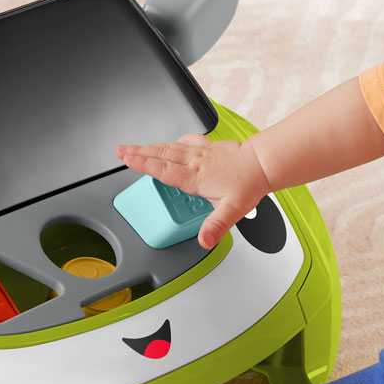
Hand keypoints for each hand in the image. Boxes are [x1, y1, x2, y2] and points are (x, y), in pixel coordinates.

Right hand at [115, 133, 270, 249]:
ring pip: (170, 148)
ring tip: (135, 147)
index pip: (163, 170)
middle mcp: (195, 162)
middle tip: (120, 150)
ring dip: (150, 147)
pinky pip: (186, 142)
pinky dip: (174, 142)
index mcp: (196, 178)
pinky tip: (172, 142)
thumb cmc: (249, 183)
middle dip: (138, 152)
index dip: (143, 164)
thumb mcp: (232, 210)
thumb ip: (216, 226)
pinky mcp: (209, 148)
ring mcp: (201, 153)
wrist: (264, 162)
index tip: (126, 159)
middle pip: (161, 155)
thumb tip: (204, 241)